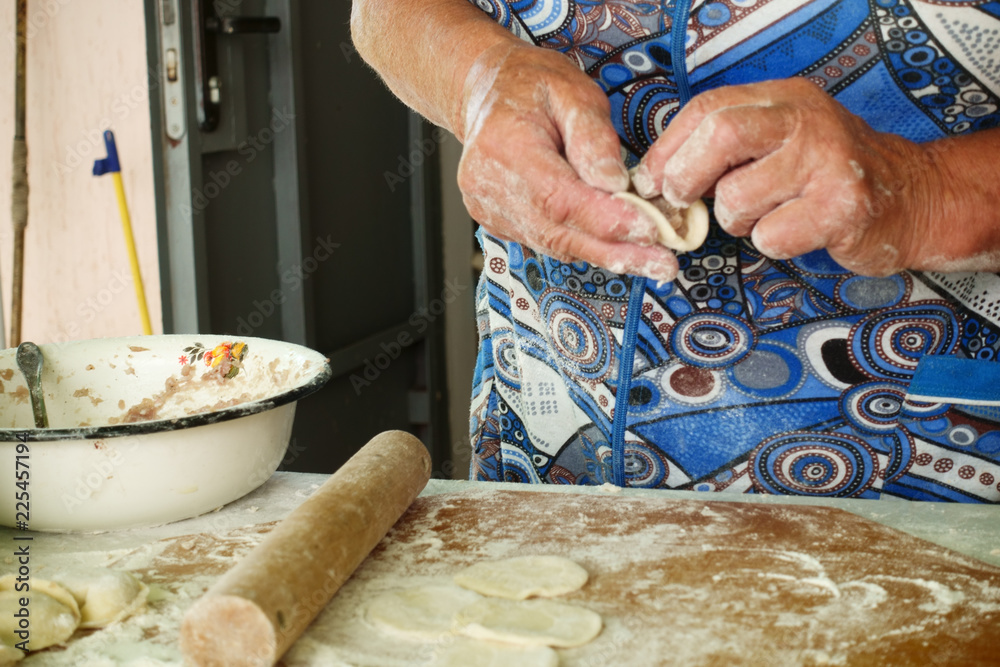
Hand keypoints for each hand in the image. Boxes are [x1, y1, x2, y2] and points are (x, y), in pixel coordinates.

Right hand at [456, 42, 679, 280]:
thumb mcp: (573, 91)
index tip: (650, 230)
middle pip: (557, 232)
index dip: (606, 220)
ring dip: (605, 254)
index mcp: (504, 146)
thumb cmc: (532, 86)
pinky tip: (616, 245)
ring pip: (554, 244)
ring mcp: (488, 209)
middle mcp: (487, 185)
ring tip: (650, 259)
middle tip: (662, 264)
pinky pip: (546, 241)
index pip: (559, 198)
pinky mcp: (497, 222)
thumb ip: (594, 136)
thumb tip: (617, 184)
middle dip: (614, 250)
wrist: (487, 94)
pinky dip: (583, 244)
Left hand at [633, 78, 937, 275]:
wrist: (914, 198)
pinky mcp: (842, 208)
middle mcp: (806, 121)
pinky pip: (770, 236)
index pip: (706, 109)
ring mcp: (827, 162)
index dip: (666, 148)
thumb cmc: (829, 176)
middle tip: (681, 201)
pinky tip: (794, 232)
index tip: (649, 180)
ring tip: (762, 217)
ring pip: (737, 197)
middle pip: (720, 136)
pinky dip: (770, 244)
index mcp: (784, 99)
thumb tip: (656, 175)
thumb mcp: (782, 141)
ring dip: (734, 220)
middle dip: (685, 177)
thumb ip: (728, 147)